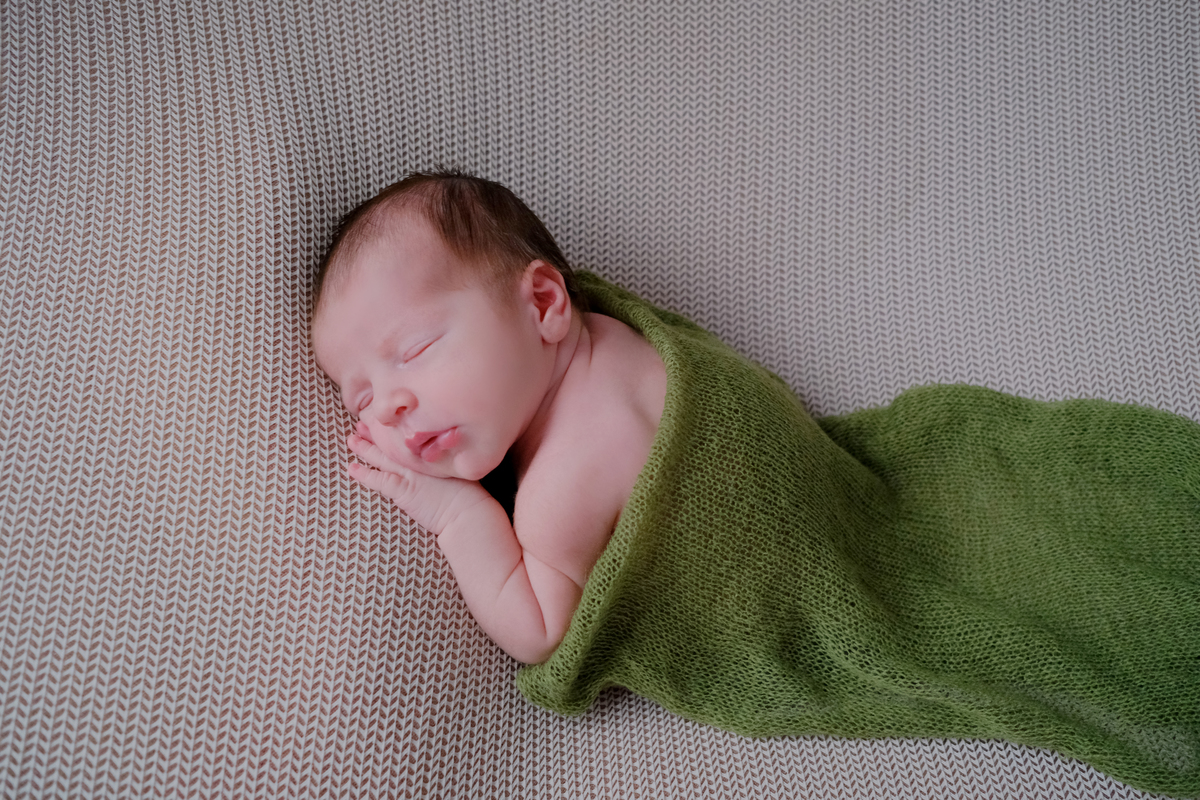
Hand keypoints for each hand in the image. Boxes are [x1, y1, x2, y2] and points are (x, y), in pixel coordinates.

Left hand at [345, 432, 488, 533]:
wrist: (467, 513)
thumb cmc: (468, 496)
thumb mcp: (458, 469)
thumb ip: (448, 460)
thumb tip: (442, 452)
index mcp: (432, 453)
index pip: (408, 436)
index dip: (393, 427)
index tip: (383, 418)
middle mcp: (418, 460)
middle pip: (392, 442)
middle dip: (375, 432)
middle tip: (361, 422)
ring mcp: (409, 474)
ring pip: (381, 458)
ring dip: (365, 448)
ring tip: (351, 440)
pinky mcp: (403, 491)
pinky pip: (379, 480)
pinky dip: (364, 474)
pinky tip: (351, 468)